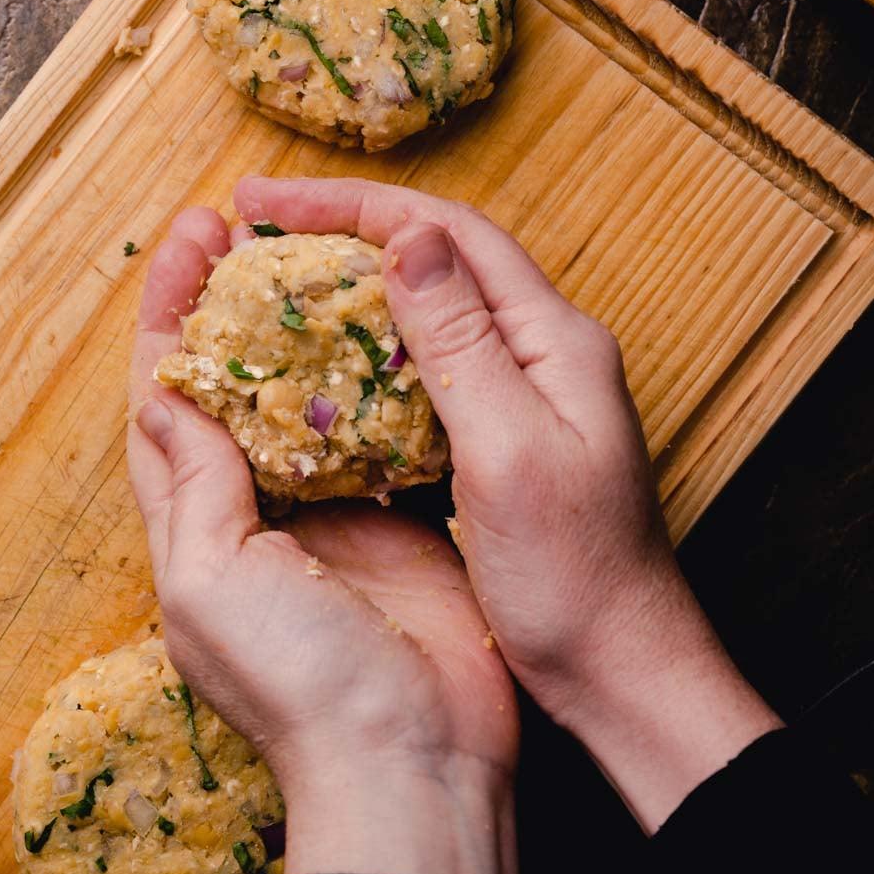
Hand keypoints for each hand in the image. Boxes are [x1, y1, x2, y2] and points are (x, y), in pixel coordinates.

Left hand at [127, 206, 518, 873]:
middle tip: (247, 224)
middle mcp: (252, 517)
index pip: (164, 399)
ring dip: (300, 327)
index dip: (168, 315)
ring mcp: (327, 516)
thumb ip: (191, 485)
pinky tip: (386, 319)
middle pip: (228, 388)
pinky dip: (374, 375)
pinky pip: (375, 431)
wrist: (415, 757)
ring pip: (302, 399)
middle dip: (227, 304)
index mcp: (192, 531)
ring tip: (314, 250)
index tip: (188, 237)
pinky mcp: (395, 518)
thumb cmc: (300, 683)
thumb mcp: (214, 582)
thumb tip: (161, 393)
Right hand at [233, 176, 781, 831]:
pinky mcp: (504, 441)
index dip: (350, 206)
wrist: (622, 674)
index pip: (446, 233)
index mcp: (554, 340)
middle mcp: (543, 352)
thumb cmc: (577, 579)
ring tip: (272, 286)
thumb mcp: (512, 454)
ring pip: (426, 312)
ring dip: (349, 289)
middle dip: (341, 232)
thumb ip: (463, 345)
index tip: (263, 200)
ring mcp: (526, 396)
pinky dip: (365, 355)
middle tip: (251, 231)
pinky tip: (319, 372)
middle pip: (434, 258)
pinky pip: (426, 372)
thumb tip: (411, 239)